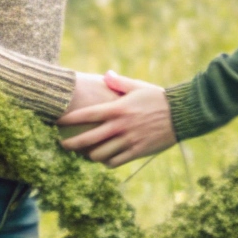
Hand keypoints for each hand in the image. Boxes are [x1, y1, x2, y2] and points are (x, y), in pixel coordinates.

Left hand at [58, 71, 175, 166]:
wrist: (181, 114)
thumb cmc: (158, 98)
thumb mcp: (138, 86)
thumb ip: (119, 82)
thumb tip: (106, 74)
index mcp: (118, 109)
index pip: (87, 115)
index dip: (69, 120)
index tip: (56, 122)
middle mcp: (120, 126)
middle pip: (88, 139)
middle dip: (71, 144)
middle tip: (61, 145)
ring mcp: (129, 140)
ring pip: (100, 155)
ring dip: (89, 155)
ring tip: (84, 154)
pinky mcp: (137, 152)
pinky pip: (115, 162)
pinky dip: (106, 162)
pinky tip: (104, 159)